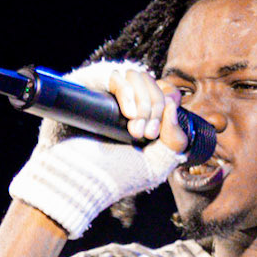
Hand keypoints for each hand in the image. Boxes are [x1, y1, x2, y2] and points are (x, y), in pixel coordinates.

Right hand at [12, 60, 188, 236]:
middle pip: (152, 82)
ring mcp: (104, 92)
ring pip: (136, 75)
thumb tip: (173, 104)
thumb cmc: (114, 176)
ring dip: (143, 102)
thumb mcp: (156, 165)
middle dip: (154, 108)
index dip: (166, 105)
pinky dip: (127, 92)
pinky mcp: (86, 87)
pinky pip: (115, 75)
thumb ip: (176, 140)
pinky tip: (128, 114)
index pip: (163, 91)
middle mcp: (123, 100)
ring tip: (135, 130)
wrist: (80, 181)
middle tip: (144, 134)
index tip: (156, 132)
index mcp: (140, 115)